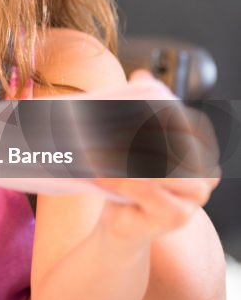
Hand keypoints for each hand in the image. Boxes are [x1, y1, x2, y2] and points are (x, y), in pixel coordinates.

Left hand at [70, 69, 220, 242]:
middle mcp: (205, 173)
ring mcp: (195, 197)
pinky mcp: (178, 215)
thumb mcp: (137, 140)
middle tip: (101, 126)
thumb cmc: (130, 180)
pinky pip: (148, 191)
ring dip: (123, 158)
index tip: (123, 106)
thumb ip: (143, 107)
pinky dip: (121, 180)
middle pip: (173, 143)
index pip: (184, 122)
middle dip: (135, 134)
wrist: (122, 224)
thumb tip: (141, 75)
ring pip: (160, 167)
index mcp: (201, 150)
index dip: (155, 112)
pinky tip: (101, 174)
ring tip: (94, 151)